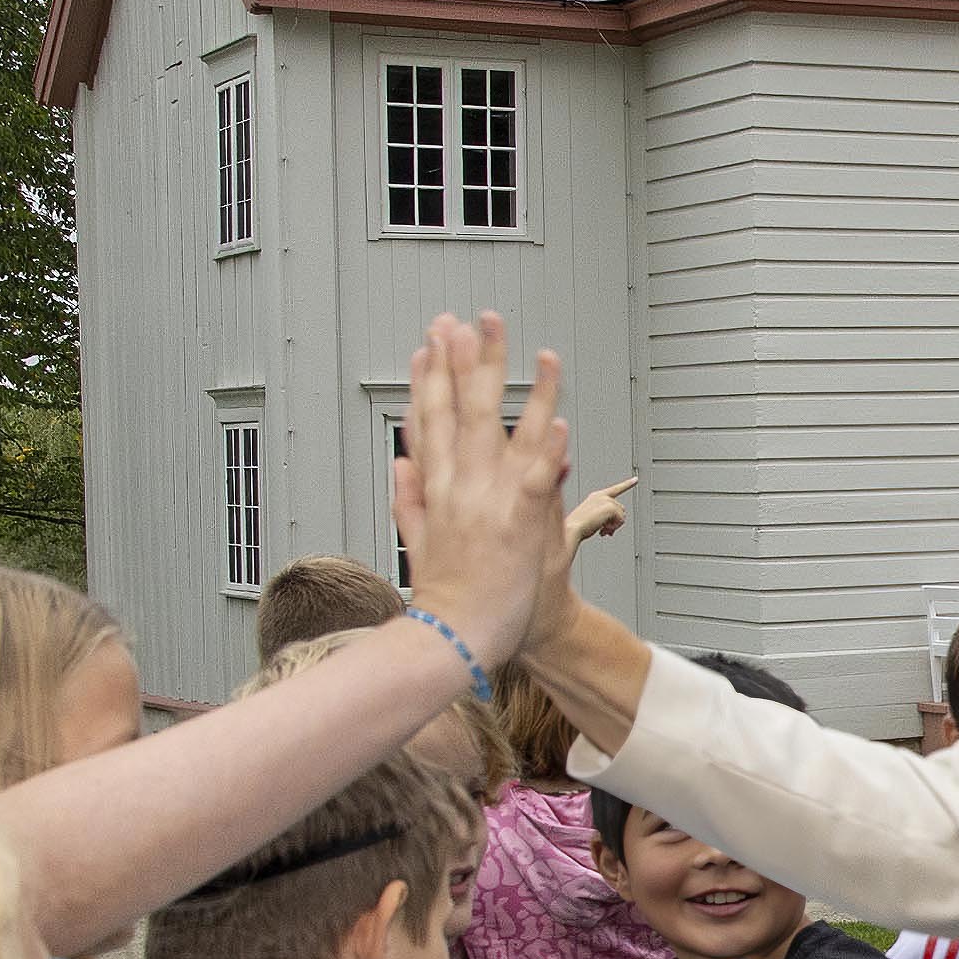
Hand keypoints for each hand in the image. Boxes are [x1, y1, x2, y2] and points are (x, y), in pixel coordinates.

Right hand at [392, 313, 568, 675]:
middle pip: (462, 410)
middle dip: (468, 361)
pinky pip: (536, 477)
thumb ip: (407, 498)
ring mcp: (487, 501)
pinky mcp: (517, 523)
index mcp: (433, 489)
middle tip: (472, 320)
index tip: (429, 342)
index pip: (428, 420)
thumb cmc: (443, 598)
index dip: (429, 377)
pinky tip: (558, 420)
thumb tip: (400, 462)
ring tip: (537, 351)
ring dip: (523, 390)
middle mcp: (458, 486)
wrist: (452, 638)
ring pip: (506, 431)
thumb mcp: (416, 542)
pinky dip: (547, 449)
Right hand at [563, 475, 636, 554]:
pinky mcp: (609, 507)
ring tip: (602, 529)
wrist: (572, 528)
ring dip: (614, 525)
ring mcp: (606, 500)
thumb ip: (606, 518)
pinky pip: (621, 520)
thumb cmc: (578, 526)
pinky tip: (603, 529)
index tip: (636, 479)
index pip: (616, 489)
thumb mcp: (593, 519)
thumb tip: (614, 527)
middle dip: (615, 521)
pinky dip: (614, 527)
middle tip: (605, 529)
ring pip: (622, 515)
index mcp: (596, 496)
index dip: (627, 484)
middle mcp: (601, 496)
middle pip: (621, 509)